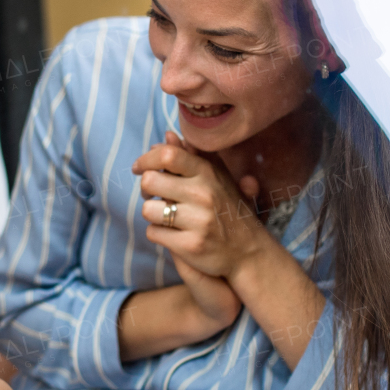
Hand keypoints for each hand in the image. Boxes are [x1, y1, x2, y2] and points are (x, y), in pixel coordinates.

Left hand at [133, 131, 267, 281]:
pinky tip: (172, 234)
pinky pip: (153, 233)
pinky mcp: (190, 245)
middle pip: (150, 181)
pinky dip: (158, 234)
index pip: (168, 155)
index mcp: (208, 174)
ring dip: (152, 215)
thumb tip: (167, 137)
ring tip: (166, 217)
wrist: (249, 252)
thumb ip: (192, 157)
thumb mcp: (218, 179)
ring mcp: (197, 221)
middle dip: (146, 190)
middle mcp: (203, 195)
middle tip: (153, 196)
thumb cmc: (229, 211)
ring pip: (148, 210)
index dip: (146, 159)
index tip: (139, 167)